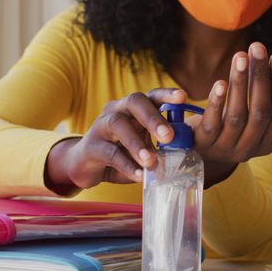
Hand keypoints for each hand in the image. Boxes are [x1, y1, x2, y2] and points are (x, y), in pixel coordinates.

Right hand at [45, 88, 186, 191]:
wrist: (85, 166)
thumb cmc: (121, 152)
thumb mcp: (143, 146)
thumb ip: (161, 145)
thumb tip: (186, 150)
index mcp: (133, 108)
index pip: (151, 95)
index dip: (166, 94)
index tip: (183, 97)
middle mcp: (116, 110)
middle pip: (134, 102)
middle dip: (153, 118)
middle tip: (168, 137)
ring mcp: (100, 126)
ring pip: (118, 125)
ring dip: (137, 144)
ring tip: (152, 161)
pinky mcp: (90, 147)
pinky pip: (109, 153)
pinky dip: (126, 165)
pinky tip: (139, 175)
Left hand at [187, 42, 271, 186]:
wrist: (199, 153)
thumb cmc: (235, 129)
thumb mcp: (261, 125)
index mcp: (268, 143)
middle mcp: (248, 149)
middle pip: (260, 111)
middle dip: (260, 77)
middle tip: (257, 47)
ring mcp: (225, 148)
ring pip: (236, 115)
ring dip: (240, 83)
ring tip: (240, 56)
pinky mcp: (203, 144)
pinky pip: (212, 123)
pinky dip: (216, 102)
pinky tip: (220, 81)